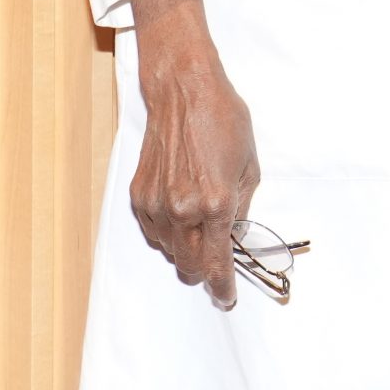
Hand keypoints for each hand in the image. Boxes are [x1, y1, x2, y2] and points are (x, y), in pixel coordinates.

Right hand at [128, 0, 259, 309]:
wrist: (184, 93)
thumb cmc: (223, 121)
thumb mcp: (250, 166)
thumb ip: (241, 206)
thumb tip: (234, 232)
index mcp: (217, 204)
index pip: (218, 263)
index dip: (222, 286)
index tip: (226, 297)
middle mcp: (184, 210)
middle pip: (189, 267)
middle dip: (204, 272)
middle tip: (216, 265)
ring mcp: (157, 205)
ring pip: (169, 252)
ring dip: (185, 251)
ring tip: (199, 227)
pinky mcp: (139, 196)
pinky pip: (152, 232)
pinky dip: (167, 232)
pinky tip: (180, 213)